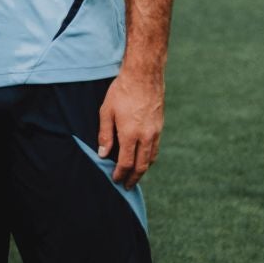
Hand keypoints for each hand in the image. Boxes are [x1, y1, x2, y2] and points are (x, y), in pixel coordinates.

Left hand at [96, 68, 163, 187]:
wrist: (144, 76)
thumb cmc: (121, 92)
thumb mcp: (106, 111)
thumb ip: (105, 134)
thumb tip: (103, 154)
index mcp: (130, 134)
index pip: (126, 163)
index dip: (120, 174)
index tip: (115, 180)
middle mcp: (145, 137)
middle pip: (141, 166)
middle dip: (133, 178)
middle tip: (126, 186)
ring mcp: (155, 132)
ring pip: (151, 159)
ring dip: (142, 170)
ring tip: (135, 176)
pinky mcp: (160, 126)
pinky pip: (156, 149)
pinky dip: (149, 158)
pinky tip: (143, 159)